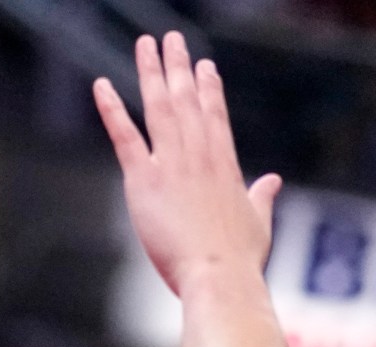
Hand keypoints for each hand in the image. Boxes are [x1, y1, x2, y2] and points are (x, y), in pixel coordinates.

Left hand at [95, 33, 283, 296]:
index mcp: (225, 165)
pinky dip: (112, 108)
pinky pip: (124, 136)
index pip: (215, 115)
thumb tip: (273, 181)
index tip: (204, 65)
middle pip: (186, 100)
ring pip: (158, 107)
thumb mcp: (258, 222)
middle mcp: (199, 155)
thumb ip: (262, 196)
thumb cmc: (240, 259)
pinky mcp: (144, 180)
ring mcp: (171, 164)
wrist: (220, 277)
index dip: (208, 88)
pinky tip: (102, 85)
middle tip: (171, 39)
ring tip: (146, 45)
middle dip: (178, 67)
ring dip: (150, 72)